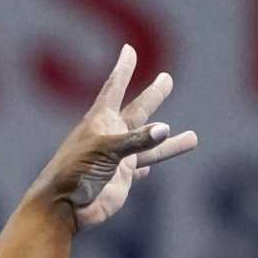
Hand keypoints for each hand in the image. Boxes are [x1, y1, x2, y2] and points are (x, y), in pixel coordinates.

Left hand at [27, 44, 197, 229]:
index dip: (123, 69)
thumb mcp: (105, 151)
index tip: (128, 49)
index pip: (114, 88)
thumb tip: (165, 129)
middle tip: (167, 78)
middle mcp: (111, 136)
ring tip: (194, 138)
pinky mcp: (122, 179)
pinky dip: (149, 164)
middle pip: (138, 111)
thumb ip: (135, 141)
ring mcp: (118, 159)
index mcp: (100, 121)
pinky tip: (155, 163)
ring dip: (170, 141)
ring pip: (150, 145)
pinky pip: (141, 167)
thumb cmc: (75, 173)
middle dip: (152, 96)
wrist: (64, 207)